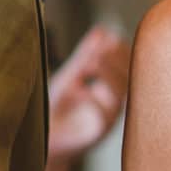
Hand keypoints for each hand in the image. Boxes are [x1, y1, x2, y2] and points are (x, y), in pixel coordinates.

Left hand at [45, 25, 130, 170]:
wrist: (41, 139)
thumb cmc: (55, 110)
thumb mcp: (69, 76)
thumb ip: (85, 56)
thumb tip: (102, 30)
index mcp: (110, 88)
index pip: (127, 64)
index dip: (120, 51)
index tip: (108, 39)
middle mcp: (113, 103)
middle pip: (129, 78)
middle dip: (118, 60)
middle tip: (103, 47)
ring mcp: (108, 118)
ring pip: (120, 95)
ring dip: (109, 76)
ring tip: (93, 62)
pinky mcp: (98, 132)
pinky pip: (104, 114)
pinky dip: (96, 100)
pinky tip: (85, 91)